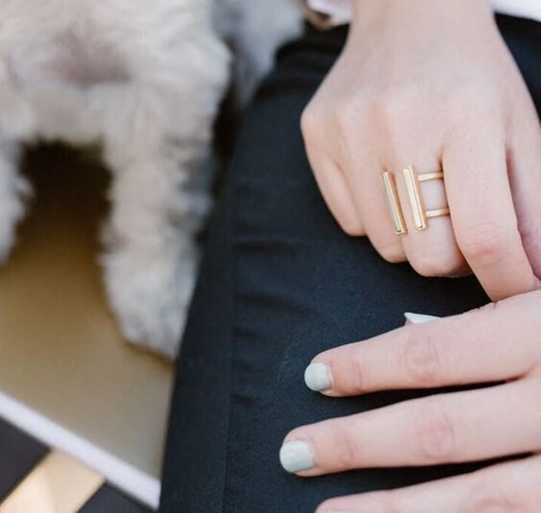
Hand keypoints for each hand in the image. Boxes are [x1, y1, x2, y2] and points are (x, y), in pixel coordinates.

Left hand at [279, 297, 540, 509]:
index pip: (432, 353)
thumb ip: (492, 318)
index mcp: (535, 333)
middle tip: (294, 452)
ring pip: (474, 499)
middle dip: (357, 444)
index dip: (366, 366)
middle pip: (438, 431)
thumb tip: (407, 330)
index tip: (314, 376)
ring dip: (391, 510)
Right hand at [300, 0, 540, 297]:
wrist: (411, 8)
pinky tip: (393, 171)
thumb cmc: (476, 76)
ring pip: (388, 245)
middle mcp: (399, 118)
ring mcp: (349, 124)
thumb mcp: (522, 129)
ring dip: (417, 236)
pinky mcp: (316, 130)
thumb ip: (532, 209)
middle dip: (459, 256)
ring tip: (430, 190)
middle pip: (429, 254)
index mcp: (465, 114)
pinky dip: (379, 214)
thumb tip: (534, 284)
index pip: (484, 234)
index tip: (515, 287)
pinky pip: (351, 221)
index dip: (508, 280)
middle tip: (468, 221)